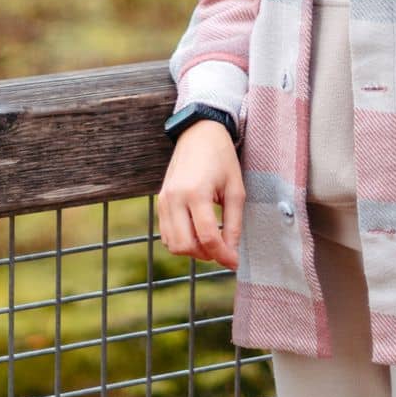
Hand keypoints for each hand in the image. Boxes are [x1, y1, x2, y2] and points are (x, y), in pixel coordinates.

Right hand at [157, 119, 243, 270]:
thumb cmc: (222, 158)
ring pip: (173, 244)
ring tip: (211, 241)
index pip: (207, 237)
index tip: (235, 263)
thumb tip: (231, 256)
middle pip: (186, 246)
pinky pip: (166, 234)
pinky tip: (197, 233)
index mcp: (196, 192)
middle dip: (207, 255)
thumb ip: (234, 224)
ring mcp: (164, 200)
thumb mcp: (235, 189)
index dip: (223, 255)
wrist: (199, 133)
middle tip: (224, 250)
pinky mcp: (160, 201)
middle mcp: (175, 198)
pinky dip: (181, 241)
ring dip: (193, 251)